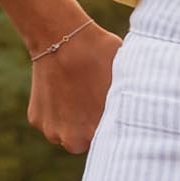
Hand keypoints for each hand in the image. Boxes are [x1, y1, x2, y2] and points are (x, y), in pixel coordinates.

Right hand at [27, 23, 120, 153]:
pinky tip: (62, 90)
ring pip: (66, 133)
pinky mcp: (36, 120)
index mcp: (99, 133)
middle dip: (89, 128)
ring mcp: (51, 131)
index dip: (113, 127)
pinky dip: (55, 111)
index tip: (115, 113)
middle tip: (94, 104)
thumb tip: (143, 107)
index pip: (110, 140)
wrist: (61, 39)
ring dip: (71, 122)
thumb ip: (127, 100)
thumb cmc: (99, 55)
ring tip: (78, 94)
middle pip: (86, 141)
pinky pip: (50, 121)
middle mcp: (73, 140)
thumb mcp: (124, 78)